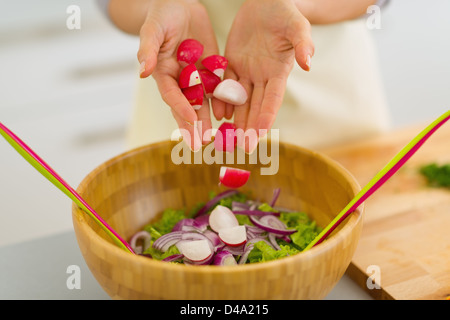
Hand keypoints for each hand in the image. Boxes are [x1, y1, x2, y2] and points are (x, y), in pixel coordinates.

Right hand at [138, 0, 217, 150]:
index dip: (180, 108)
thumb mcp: (153, 29)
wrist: (180, 6)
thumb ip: (148, 49)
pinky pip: (217, 89)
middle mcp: (180, 80)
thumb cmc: (162, 16)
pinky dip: (222, 103)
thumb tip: (142, 71)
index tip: (190, 120)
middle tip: (200, 143)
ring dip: (207, 120)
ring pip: (203, 102)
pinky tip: (228, 116)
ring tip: (213, 138)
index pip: (172, 95)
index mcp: (164, 73)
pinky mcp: (211, 71)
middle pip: (186, 105)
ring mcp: (196, 77)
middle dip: (193, 125)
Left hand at [217, 0, 313, 152]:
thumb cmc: (285, 12)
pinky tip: (217, 114)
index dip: (267, 115)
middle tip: (243, 147)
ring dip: (234, 119)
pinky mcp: (232, 64)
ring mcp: (246, 72)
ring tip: (228, 138)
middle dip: (249, 126)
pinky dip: (221, 100)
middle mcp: (262, 76)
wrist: (265, 2)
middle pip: (255, 105)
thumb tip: (308, 64)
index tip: (261, 134)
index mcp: (279, 71)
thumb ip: (303, 43)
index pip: (273, 98)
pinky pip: (224, 85)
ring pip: (239, 100)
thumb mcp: (297, 25)